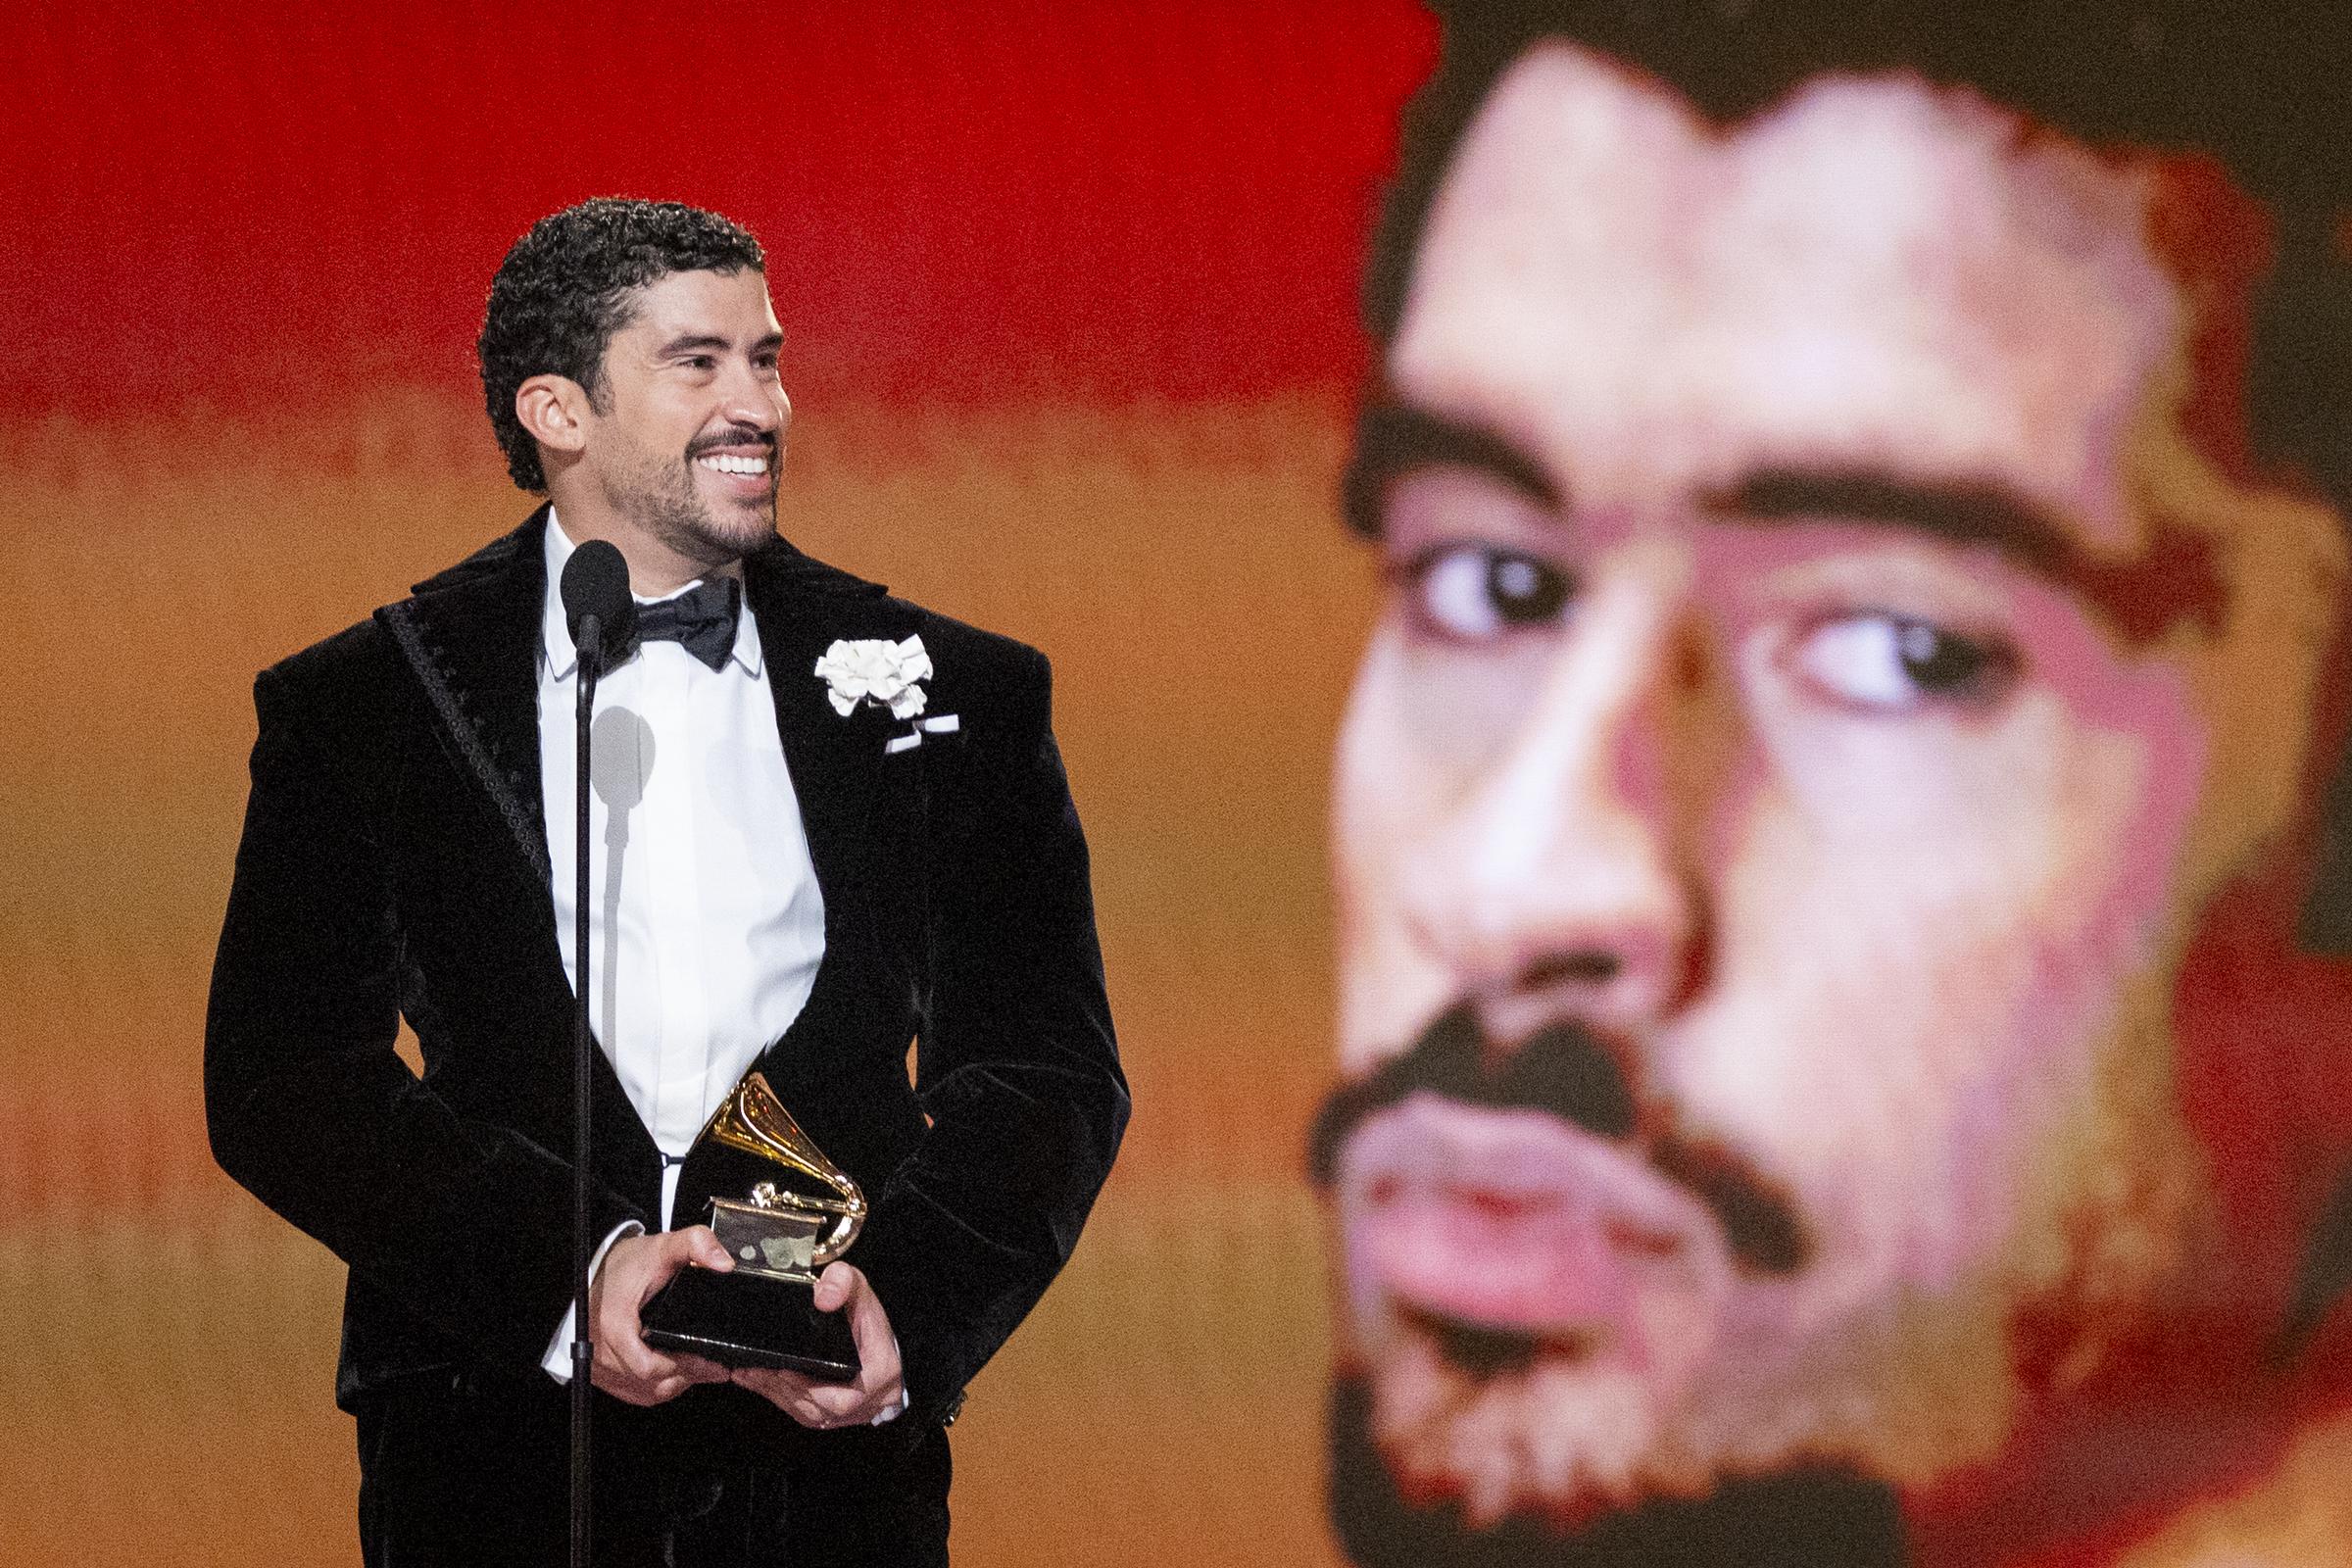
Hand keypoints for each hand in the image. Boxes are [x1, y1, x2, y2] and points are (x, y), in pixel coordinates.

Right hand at [585, 1226, 734, 1405]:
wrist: (596, 1270)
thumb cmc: (626, 1264)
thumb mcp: (663, 1247)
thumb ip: (696, 1244)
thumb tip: (724, 1263)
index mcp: (614, 1325)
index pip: (647, 1367)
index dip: (682, 1367)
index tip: (708, 1359)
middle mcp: (601, 1351)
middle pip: (651, 1383)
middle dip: (687, 1374)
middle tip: (714, 1363)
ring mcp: (600, 1366)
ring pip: (645, 1392)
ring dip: (674, 1382)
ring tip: (698, 1364)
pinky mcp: (602, 1373)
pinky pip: (635, 1392)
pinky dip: (658, 1385)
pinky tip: (675, 1370)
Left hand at [731, 1261, 904, 1428]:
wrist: (877, 1339)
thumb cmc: (868, 1318)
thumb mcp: (859, 1289)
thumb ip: (842, 1281)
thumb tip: (822, 1298)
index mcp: (880, 1372)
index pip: (845, 1397)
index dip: (812, 1389)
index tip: (785, 1369)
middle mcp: (869, 1400)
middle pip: (820, 1410)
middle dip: (784, 1390)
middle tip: (756, 1370)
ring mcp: (851, 1412)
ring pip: (809, 1415)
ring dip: (777, 1394)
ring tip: (750, 1374)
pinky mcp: (833, 1415)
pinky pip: (805, 1414)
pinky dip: (779, 1397)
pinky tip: (758, 1381)